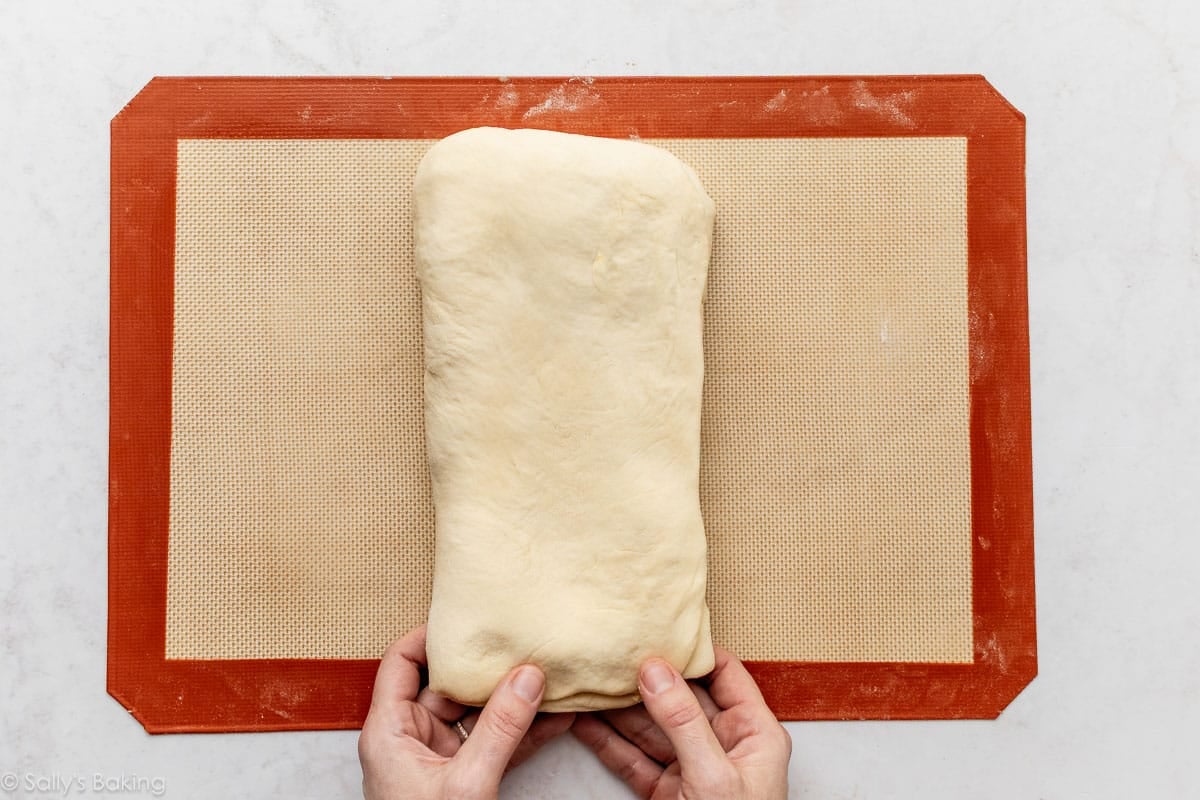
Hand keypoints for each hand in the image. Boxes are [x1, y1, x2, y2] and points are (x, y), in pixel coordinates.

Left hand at [358, 625, 575, 799]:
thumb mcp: (466, 783)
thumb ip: (499, 729)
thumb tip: (527, 678)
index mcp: (389, 732)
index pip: (401, 664)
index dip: (429, 636)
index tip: (466, 619)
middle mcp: (411, 739)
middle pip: (447, 685)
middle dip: (488, 667)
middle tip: (521, 641)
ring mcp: (439, 760)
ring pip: (478, 715)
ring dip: (515, 700)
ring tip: (550, 673)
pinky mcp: (464, 780)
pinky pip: (495, 744)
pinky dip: (524, 731)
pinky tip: (558, 715)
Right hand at [571, 646, 790, 798]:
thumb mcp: (713, 777)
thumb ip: (684, 721)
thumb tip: (656, 670)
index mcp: (754, 735)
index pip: (724, 675)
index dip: (693, 650)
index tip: (657, 628)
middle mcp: (725, 748)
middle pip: (680, 699)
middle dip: (644, 678)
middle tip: (610, 652)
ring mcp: (693, 772)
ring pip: (651, 729)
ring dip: (618, 708)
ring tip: (589, 680)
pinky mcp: (667, 795)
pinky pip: (634, 760)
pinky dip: (608, 742)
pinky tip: (585, 720)